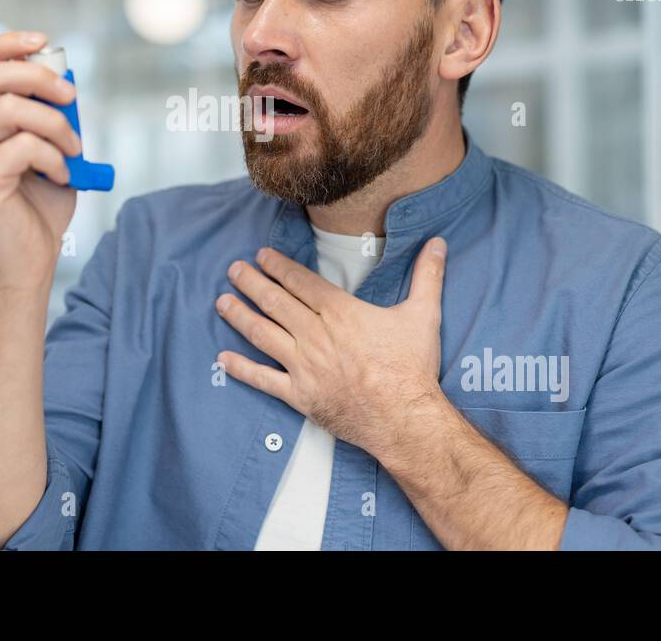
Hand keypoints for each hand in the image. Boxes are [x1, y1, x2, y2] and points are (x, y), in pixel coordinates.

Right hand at [0, 30, 82, 291]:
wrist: (29, 260)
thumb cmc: (40, 206)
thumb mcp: (52, 148)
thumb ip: (52, 114)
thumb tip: (64, 79)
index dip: (7, 43)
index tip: (44, 42)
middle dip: (38, 77)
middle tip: (71, 98)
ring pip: (9, 108)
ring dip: (55, 124)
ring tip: (73, 150)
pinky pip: (23, 146)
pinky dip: (54, 157)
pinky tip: (62, 177)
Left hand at [215, 237, 448, 459]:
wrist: (404, 418)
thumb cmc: (412, 368)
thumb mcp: (424, 314)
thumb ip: (428, 275)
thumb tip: (439, 243)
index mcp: (339, 312)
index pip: (300, 282)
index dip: (278, 266)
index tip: (261, 256)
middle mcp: (315, 334)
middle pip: (275, 302)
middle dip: (251, 283)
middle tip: (234, 269)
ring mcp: (303, 365)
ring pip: (262, 334)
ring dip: (239, 316)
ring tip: (222, 302)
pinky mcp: (299, 394)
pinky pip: (262, 379)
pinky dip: (241, 368)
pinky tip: (223, 359)